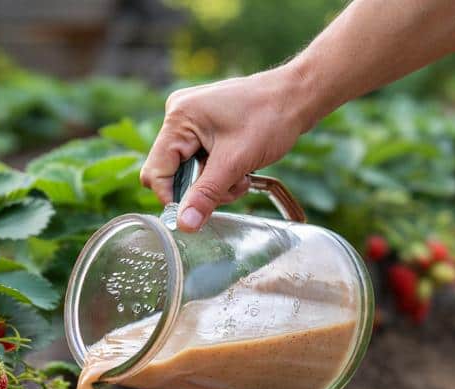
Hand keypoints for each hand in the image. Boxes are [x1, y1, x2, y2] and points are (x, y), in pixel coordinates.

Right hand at [140, 67, 311, 231]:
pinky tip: (239, 169)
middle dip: (199, 189)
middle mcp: (178, 116)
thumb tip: (184, 225)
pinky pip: (199, 161)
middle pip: (170, 173)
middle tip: (230, 187)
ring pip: (187, 171)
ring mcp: (191, 120)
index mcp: (178, 118)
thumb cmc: (271, 118)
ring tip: (240, 177)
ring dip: (213, 183)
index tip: (199, 209)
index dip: (174, 196)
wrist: (298, 96)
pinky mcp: (203, 127)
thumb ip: (206, 195)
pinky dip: (218, 173)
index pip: (156, 172)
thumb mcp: (236, 162)